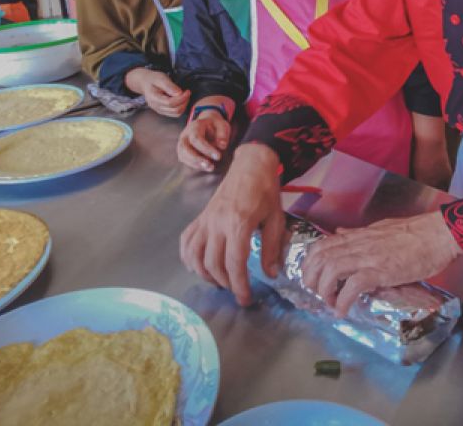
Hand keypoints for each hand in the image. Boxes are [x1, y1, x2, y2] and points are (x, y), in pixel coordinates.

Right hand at [125, 68, 189, 117]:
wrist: (145, 83)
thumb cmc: (152, 79)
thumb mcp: (160, 78)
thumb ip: (169, 86)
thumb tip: (179, 93)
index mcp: (154, 98)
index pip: (170, 103)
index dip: (181, 98)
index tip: (187, 91)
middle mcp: (156, 106)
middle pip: (174, 110)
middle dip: (184, 102)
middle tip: (187, 93)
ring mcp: (159, 110)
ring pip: (176, 114)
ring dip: (183, 105)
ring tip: (185, 96)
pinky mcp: (163, 111)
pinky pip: (174, 114)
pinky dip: (181, 107)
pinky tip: (181, 100)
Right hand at [177, 109, 231, 171]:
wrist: (207, 123)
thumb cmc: (215, 125)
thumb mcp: (222, 125)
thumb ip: (223, 134)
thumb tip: (222, 146)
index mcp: (195, 126)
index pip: (197, 138)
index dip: (206, 149)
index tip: (218, 156)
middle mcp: (185, 134)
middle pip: (185, 148)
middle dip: (197, 159)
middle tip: (211, 166)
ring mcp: (182, 143)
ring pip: (183, 155)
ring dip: (196, 164)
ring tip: (210, 168)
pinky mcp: (182, 151)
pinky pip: (184, 159)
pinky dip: (194, 165)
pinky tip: (205, 167)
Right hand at [180, 143, 285, 304]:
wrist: (250, 165)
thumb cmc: (266, 191)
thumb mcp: (276, 219)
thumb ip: (272, 248)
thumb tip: (270, 274)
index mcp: (238, 223)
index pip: (234, 262)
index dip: (239, 285)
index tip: (245, 298)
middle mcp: (217, 222)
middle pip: (213, 263)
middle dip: (225, 283)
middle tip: (237, 291)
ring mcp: (205, 219)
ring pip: (195, 256)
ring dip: (205, 274)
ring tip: (220, 281)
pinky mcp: (200, 217)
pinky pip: (186, 241)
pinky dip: (188, 258)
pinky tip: (199, 266)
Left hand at [303, 212, 462, 316]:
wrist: (440, 234)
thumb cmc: (417, 233)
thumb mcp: (381, 228)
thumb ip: (359, 234)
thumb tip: (341, 233)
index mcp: (359, 235)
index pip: (323, 244)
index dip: (309, 262)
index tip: (310, 276)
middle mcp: (359, 245)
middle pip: (321, 258)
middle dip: (311, 278)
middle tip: (315, 294)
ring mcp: (369, 257)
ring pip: (332, 270)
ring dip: (324, 290)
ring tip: (328, 303)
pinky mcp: (382, 271)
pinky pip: (353, 286)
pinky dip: (343, 300)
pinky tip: (342, 310)